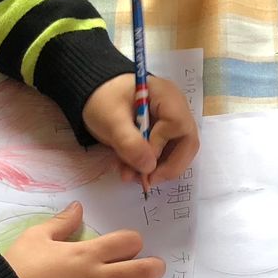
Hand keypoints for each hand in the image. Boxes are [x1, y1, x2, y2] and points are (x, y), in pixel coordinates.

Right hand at [3, 203, 164, 277]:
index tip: (129, 247)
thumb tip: (78, 206)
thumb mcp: (34, 237)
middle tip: (154, 269)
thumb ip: (61, 222)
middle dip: (154, 268)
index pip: (128, 242)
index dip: (134, 242)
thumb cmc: (16, 270)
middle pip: (142, 271)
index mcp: (86, 254)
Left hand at [83, 73, 198, 191]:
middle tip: (147, 181)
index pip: (179, 126)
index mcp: (167, 96)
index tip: (140, 159)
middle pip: (186, 142)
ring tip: (130, 176)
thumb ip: (129, 143)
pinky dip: (148, 165)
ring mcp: (170, 122)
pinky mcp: (162, 134)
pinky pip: (164, 153)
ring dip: (155, 169)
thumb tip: (149, 168)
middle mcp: (175, 108)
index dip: (162, 147)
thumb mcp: (111, 120)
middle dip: (168, 166)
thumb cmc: (102, 100)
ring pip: (176, 152)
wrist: (91, 97)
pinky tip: (129, 169)